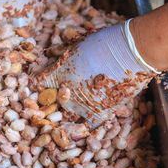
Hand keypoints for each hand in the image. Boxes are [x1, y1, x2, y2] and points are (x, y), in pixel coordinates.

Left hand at [39, 19, 159, 126]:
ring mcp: (81, 105)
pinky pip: (88, 125)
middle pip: (51, 100)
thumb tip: (48, 54)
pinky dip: (85, 124)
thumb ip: (61, 52)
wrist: (131, 51)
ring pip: (67, 114)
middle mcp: (65, 92)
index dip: (36, 82)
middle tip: (62, 90)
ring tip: (78, 102)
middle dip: (53, 96)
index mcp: (57, 74)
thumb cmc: (105, 42)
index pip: (36, 83)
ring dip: (69, 109)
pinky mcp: (100, 112)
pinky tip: (85, 120)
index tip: (39, 82)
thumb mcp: (77, 43)